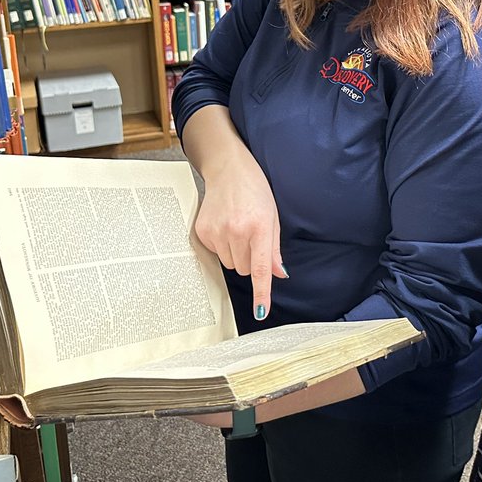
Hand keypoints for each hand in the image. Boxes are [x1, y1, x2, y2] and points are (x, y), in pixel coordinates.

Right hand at [195, 145, 287, 320]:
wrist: (228, 169)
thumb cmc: (255, 191)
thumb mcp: (273, 217)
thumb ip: (274, 250)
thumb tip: (279, 274)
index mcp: (259, 227)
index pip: (260, 269)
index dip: (260, 293)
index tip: (260, 312)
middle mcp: (237, 231)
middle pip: (244, 269)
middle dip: (250, 260)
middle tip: (250, 237)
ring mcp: (217, 231)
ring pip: (230, 264)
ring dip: (235, 254)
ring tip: (237, 229)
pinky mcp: (202, 231)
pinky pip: (215, 254)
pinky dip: (222, 246)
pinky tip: (224, 226)